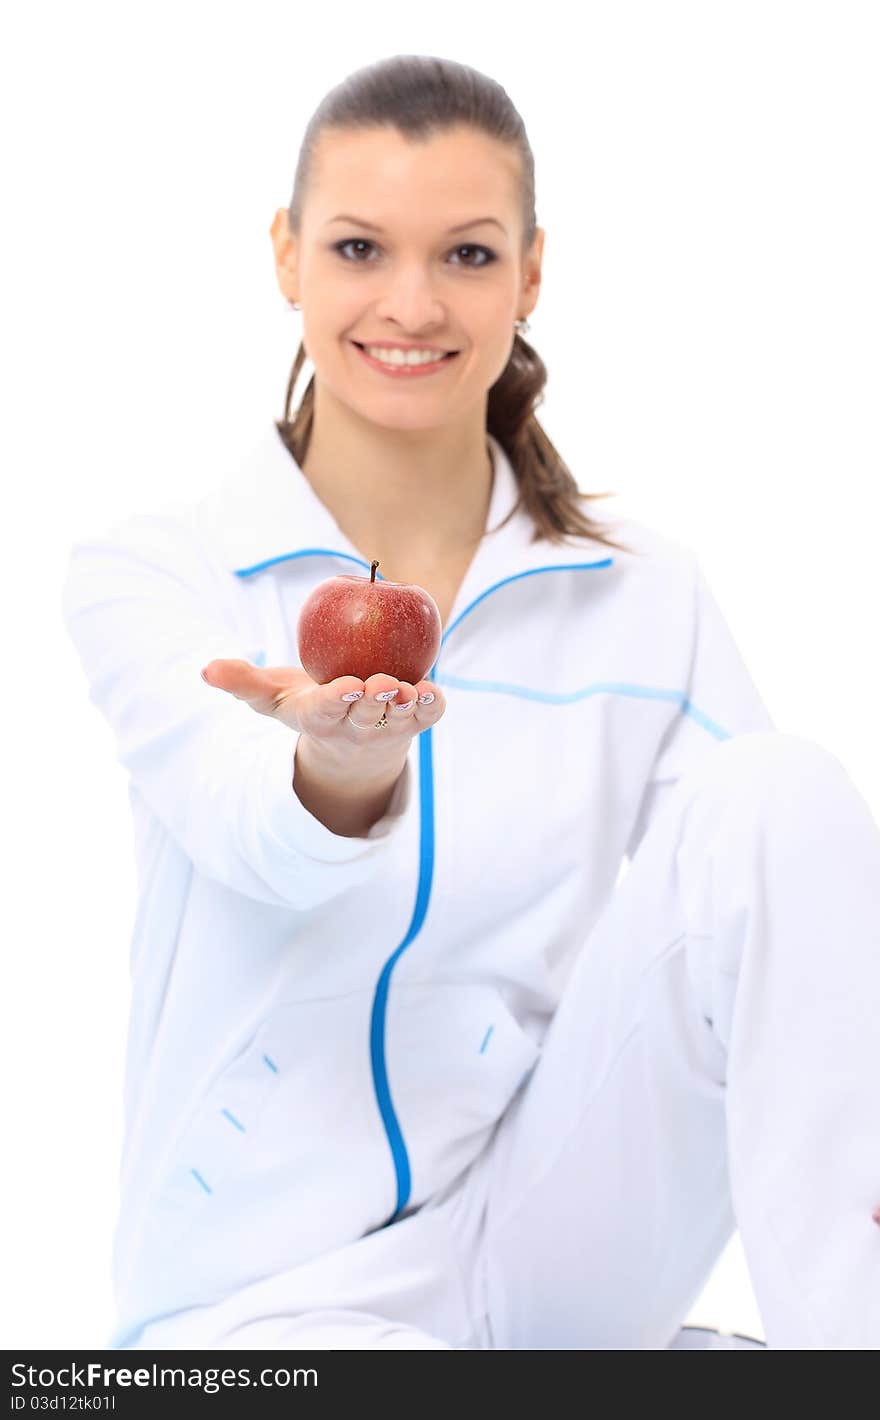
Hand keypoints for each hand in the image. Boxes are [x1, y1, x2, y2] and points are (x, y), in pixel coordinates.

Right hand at [200, 659, 445, 758]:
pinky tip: (433, 689)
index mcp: (322, 718)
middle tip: (383, 683)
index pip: (329, 710)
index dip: (338, 700)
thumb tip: (206, 669)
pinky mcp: (415, 720)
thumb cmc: (308, 707)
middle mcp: (358, 725)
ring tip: (412, 689)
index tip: (345, 686)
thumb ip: (242, 683)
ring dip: (407, 704)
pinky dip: (433, 706)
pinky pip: (428, 716)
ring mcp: (389, 725)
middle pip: (367, 714)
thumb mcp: (272, 698)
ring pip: (400, 718)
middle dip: (376, 701)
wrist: (352, 739)